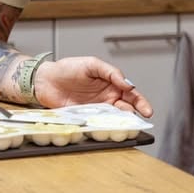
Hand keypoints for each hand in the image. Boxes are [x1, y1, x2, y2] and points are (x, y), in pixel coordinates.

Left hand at [33, 56, 152, 116]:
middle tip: (139, 120)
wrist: (46, 80)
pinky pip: (98, 124)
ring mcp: (96, 109)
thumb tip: (128, 84)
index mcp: (111, 84)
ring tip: (127, 125)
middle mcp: (106, 98)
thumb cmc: (68, 68)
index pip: (130, 94)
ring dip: (121, 122)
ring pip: (114, 118)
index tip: (147, 110)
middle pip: (126, 109)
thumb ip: (111, 72)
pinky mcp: (86, 118)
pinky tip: (109, 128)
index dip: (140, 102)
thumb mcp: (92, 64)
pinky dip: (105, 127)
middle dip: (134, 115)